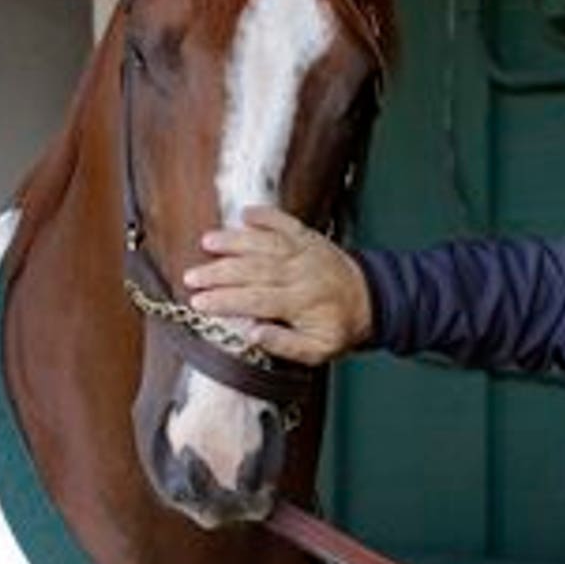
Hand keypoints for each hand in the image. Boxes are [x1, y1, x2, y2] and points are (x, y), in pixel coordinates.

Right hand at [182, 205, 372, 364]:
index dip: (225, 301)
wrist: (372, 299)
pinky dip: (266, 214)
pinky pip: (286, 222)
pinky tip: (245, 213)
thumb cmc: (340, 327)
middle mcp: (300, 273)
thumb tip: (252, 334)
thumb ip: (285, 344)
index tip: (199, 302)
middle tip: (192, 277)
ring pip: (264, 243)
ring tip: (207, 242)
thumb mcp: (318, 350)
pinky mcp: (308, 237)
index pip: (255, 300)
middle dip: (219, 272)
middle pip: (253, 270)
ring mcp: (304, 251)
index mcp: (301, 302)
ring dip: (235, 240)